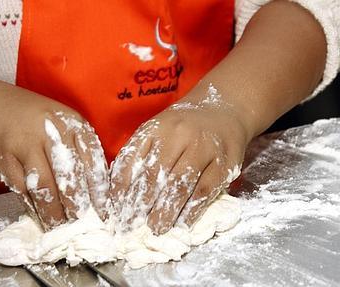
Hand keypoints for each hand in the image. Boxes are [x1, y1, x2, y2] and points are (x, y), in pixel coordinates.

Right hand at [0, 81, 108, 230]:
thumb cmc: (31, 121)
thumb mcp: (60, 124)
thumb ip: (78, 149)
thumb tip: (96, 191)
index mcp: (71, 121)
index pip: (92, 160)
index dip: (98, 189)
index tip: (102, 211)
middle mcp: (50, 130)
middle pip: (70, 175)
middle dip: (77, 206)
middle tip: (82, 225)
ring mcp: (24, 142)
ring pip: (44, 186)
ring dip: (54, 212)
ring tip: (61, 227)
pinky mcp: (2, 156)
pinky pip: (21, 189)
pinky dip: (32, 207)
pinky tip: (39, 217)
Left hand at [109, 84, 246, 234]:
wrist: (223, 110)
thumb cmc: (183, 128)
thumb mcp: (157, 131)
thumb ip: (139, 155)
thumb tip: (119, 194)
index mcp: (155, 127)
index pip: (131, 161)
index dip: (120, 190)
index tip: (115, 212)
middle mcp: (179, 134)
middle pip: (155, 175)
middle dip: (141, 205)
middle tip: (132, 226)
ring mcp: (204, 147)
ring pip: (180, 184)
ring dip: (166, 210)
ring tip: (156, 228)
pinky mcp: (224, 162)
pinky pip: (205, 190)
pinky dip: (193, 209)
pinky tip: (183, 222)